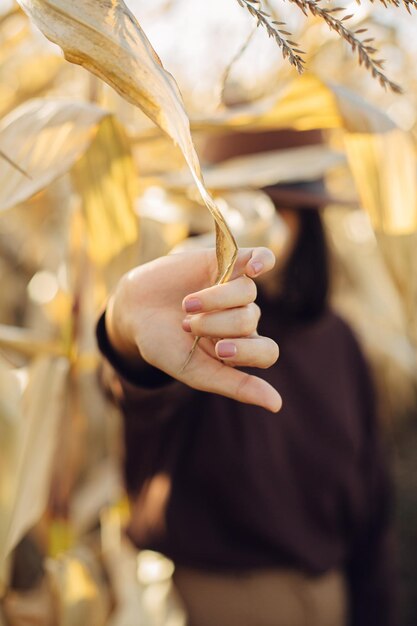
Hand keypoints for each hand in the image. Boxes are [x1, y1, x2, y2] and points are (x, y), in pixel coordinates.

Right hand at [106, 247, 280, 411]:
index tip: (218, 350)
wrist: (134, 310)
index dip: (247, 351)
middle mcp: (243, 318)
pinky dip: (262, 260)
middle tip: (186, 325)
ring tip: (186, 305)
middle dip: (215, 324)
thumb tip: (276, 405)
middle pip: (249, 320)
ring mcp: (237, 288)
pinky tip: (254, 268)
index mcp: (241, 348)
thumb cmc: (164, 345)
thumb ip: (236, 386)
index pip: (267, 352)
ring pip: (247, 292)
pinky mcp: (228, 261)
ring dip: (214, 299)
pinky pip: (260, 256)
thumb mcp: (195, 371)